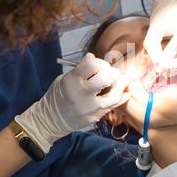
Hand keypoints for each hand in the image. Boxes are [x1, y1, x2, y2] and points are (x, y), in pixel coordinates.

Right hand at [15, 53, 130, 152]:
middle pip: (105, 79)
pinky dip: (122, 98)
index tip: (100, 64)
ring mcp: (89, 108)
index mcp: (72, 80)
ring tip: (123, 80)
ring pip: (113, 96)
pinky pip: (113, 107)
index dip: (100, 62)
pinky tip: (125, 92)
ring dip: (121, 85)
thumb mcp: (65, 78)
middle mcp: (81, 94)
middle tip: (113, 72)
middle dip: (112, 72)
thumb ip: (81, 69)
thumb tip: (94, 57)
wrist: (51, 119)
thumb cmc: (59, 95)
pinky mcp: (94, 117)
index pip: (92, 65)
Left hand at [144, 0, 176, 69]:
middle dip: (175, 62)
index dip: (174, 64)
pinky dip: (176, 52)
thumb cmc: (165, 6)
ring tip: (162, 52)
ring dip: (175, 57)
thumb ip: (154, 48)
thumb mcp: (155, 28)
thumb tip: (157, 63)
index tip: (162, 65)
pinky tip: (167, 48)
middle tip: (161, 63)